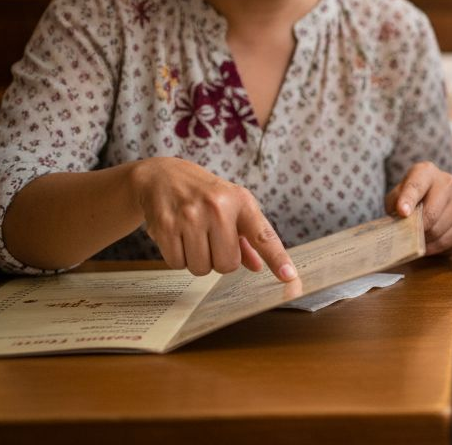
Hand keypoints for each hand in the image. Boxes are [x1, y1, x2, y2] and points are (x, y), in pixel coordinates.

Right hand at [128, 157, 296, 282]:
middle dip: (220, 260)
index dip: (276, 258)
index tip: (289, 276)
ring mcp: (190, 216)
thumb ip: (248, 238)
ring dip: (198, 260)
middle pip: (227, 265)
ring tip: (192, 235)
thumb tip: (260, 266)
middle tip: (211, 239)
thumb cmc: (204, 194)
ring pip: (202, 268)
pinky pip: (178, 264)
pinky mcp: (166, 226)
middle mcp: (217, 207)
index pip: (263, 236)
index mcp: (241, 201)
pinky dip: (178, 257)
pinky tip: (177, 236)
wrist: (162, 176)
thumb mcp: (232, 206)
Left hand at [386, 161, 451, 255]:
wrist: (436, 202)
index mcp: (426, 172)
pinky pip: (446, 242)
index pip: (416, 186)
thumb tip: (401, 219)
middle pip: (430, 214)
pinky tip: (427, 243)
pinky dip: (433, 248)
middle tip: (406, 237)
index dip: (408, 200)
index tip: (402, 213)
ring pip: (437, 231)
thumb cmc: (412, 199)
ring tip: (416, 239)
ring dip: (423, 240)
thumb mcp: (397, 196)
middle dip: (415, 229)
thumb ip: (395, 204)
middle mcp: (448, 182)